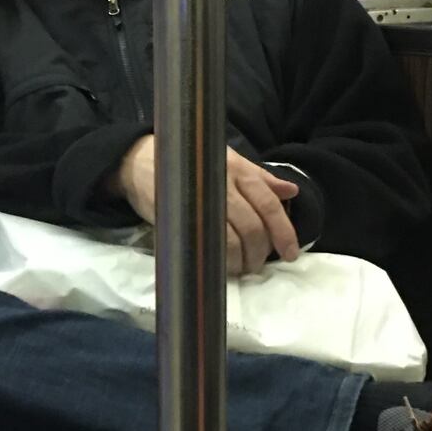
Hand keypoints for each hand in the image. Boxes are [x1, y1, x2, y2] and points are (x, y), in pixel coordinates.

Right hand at [113, 135, 300, 277]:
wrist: (140, 162)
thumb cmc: (190, 164)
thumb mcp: (228, 162)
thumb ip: (259, 179)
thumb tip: (291, 192)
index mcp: (239, 171)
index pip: (268, 204)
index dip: (283, 232)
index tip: (291, 254)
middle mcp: (223, 185)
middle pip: (253, 226)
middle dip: (260, 252)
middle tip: (257, 265)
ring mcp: (201, 202)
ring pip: (232, 240)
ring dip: (240, 261)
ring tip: (240, 268)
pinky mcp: (181, 218)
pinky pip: (206, 246)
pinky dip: (219, 261)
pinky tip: (221, 267)